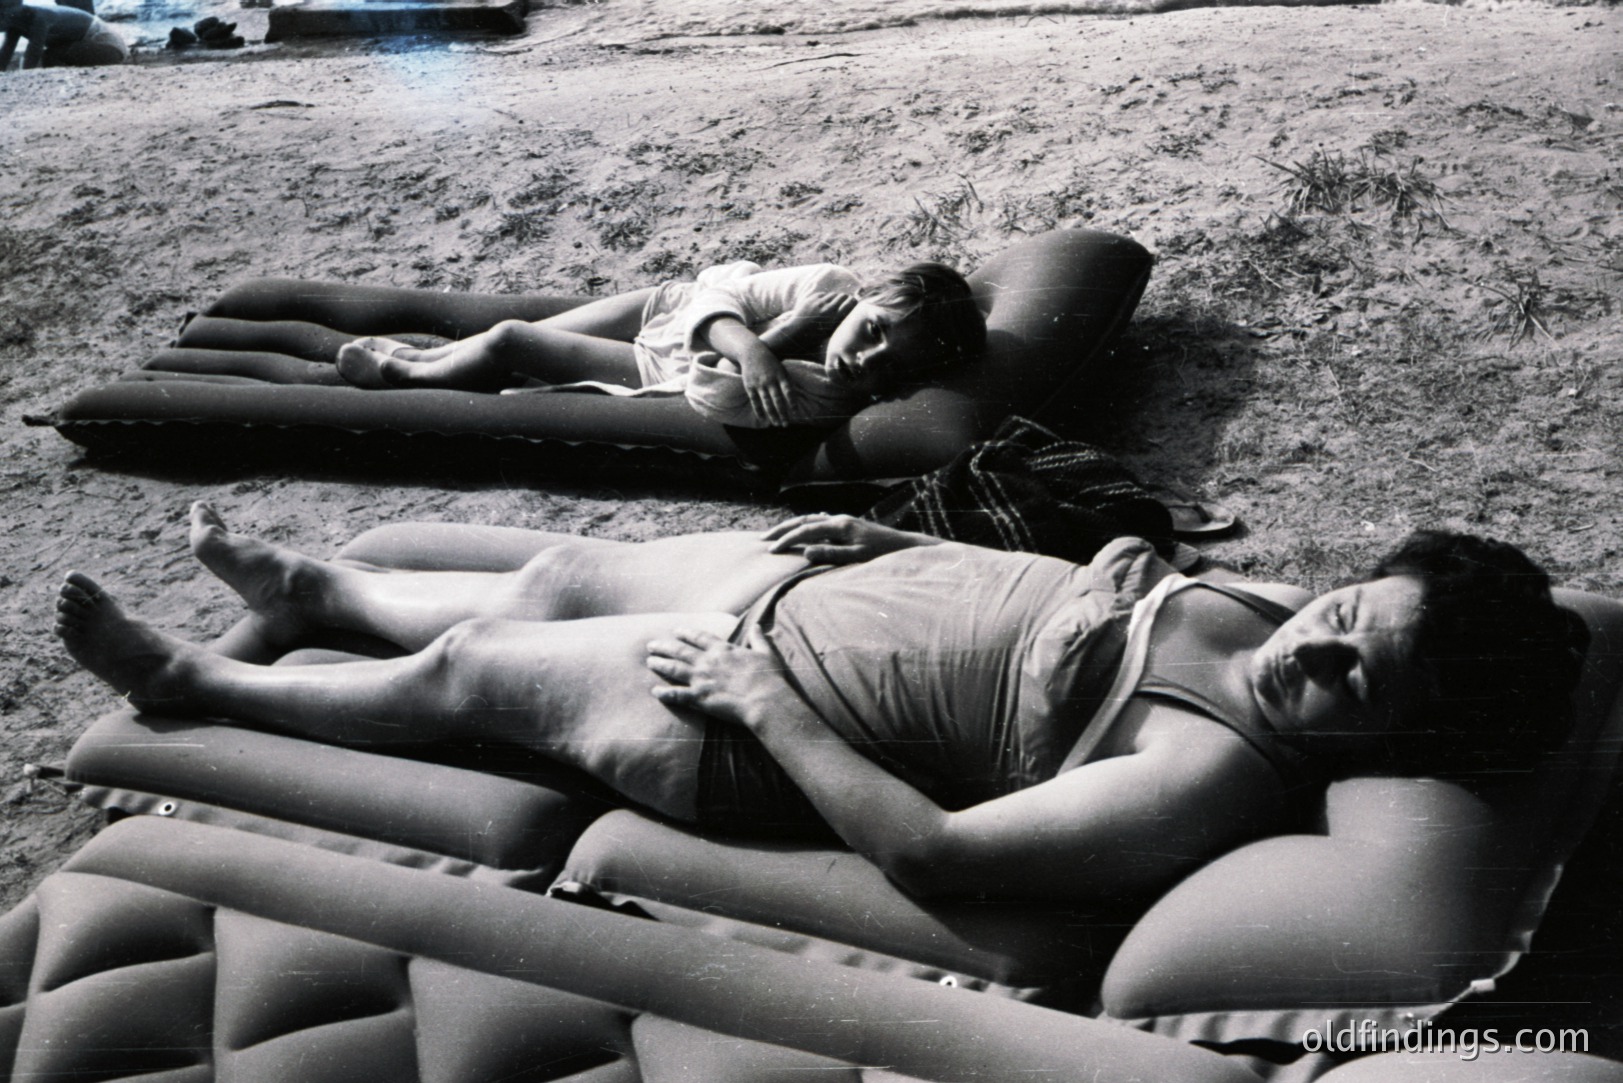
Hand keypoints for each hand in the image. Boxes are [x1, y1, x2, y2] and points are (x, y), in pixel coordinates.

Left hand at [646, 628, 788, 727]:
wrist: (764, 700)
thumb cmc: (768, 677)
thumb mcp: (766, 653)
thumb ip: (758, 639)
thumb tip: (757, 626)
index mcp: (723, 650)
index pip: (700, 637)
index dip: (687, 633)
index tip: (676, 631)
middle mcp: (708, 661)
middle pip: (680, 651)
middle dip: (664, 647)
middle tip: (651, 645)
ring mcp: (701, 679)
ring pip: (674, 669)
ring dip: (660, 664)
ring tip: (649, 662)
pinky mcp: (699, 697)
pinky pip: (676, 694)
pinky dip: (664, 693)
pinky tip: (654, 692)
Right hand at [739, 351, 801, 427]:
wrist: (751, 352)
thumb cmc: (770, 362)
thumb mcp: (781, 368)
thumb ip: (787, 381)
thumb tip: (794, 398)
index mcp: (780, 376)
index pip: (788, 392)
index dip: (792, 403)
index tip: (796, 414)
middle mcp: (770, 380)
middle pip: (778, 400)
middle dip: (783, 413)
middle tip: (786, 424)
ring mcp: (759, 384)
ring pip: (766, 403)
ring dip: (772, 415)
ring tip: (776, 424)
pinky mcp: (750, 386)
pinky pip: (755, 401)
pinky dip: (759, 411)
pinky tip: (763, 420)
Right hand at [761, 513, 931, 564]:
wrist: (904, 546)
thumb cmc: (883, 555)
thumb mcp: (857, 557)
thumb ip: (832, 554)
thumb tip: (806, 552)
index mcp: (839, 526)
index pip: (805, 530)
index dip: (786, 540)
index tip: (770, 551)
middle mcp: (839, 519)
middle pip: (803, 520)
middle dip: (782, 530)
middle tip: (762, 539)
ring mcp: (843, 520)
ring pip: (810, 519)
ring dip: (792, 526)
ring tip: (776, 534)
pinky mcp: (848, 525)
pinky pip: (821, 521)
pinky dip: (807, 525)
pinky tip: (805, 529)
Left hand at [790, 291, 857, 335]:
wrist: (798, 331)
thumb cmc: (817, 333)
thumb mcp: (831, 329)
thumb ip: (841, 318)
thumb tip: (852, 305)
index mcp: (834, 319)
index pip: (849, 304)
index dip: (853, 301)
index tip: (854, 301)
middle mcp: (828, 310)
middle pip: (842, 296)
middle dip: (845, 297)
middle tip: (847, 298)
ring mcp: (819, 303)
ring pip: (833, 294)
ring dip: (836, 297)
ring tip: (834, 302)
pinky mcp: (812, 299)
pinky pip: (823, 294)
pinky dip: (825, 298)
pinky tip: (823, 304)